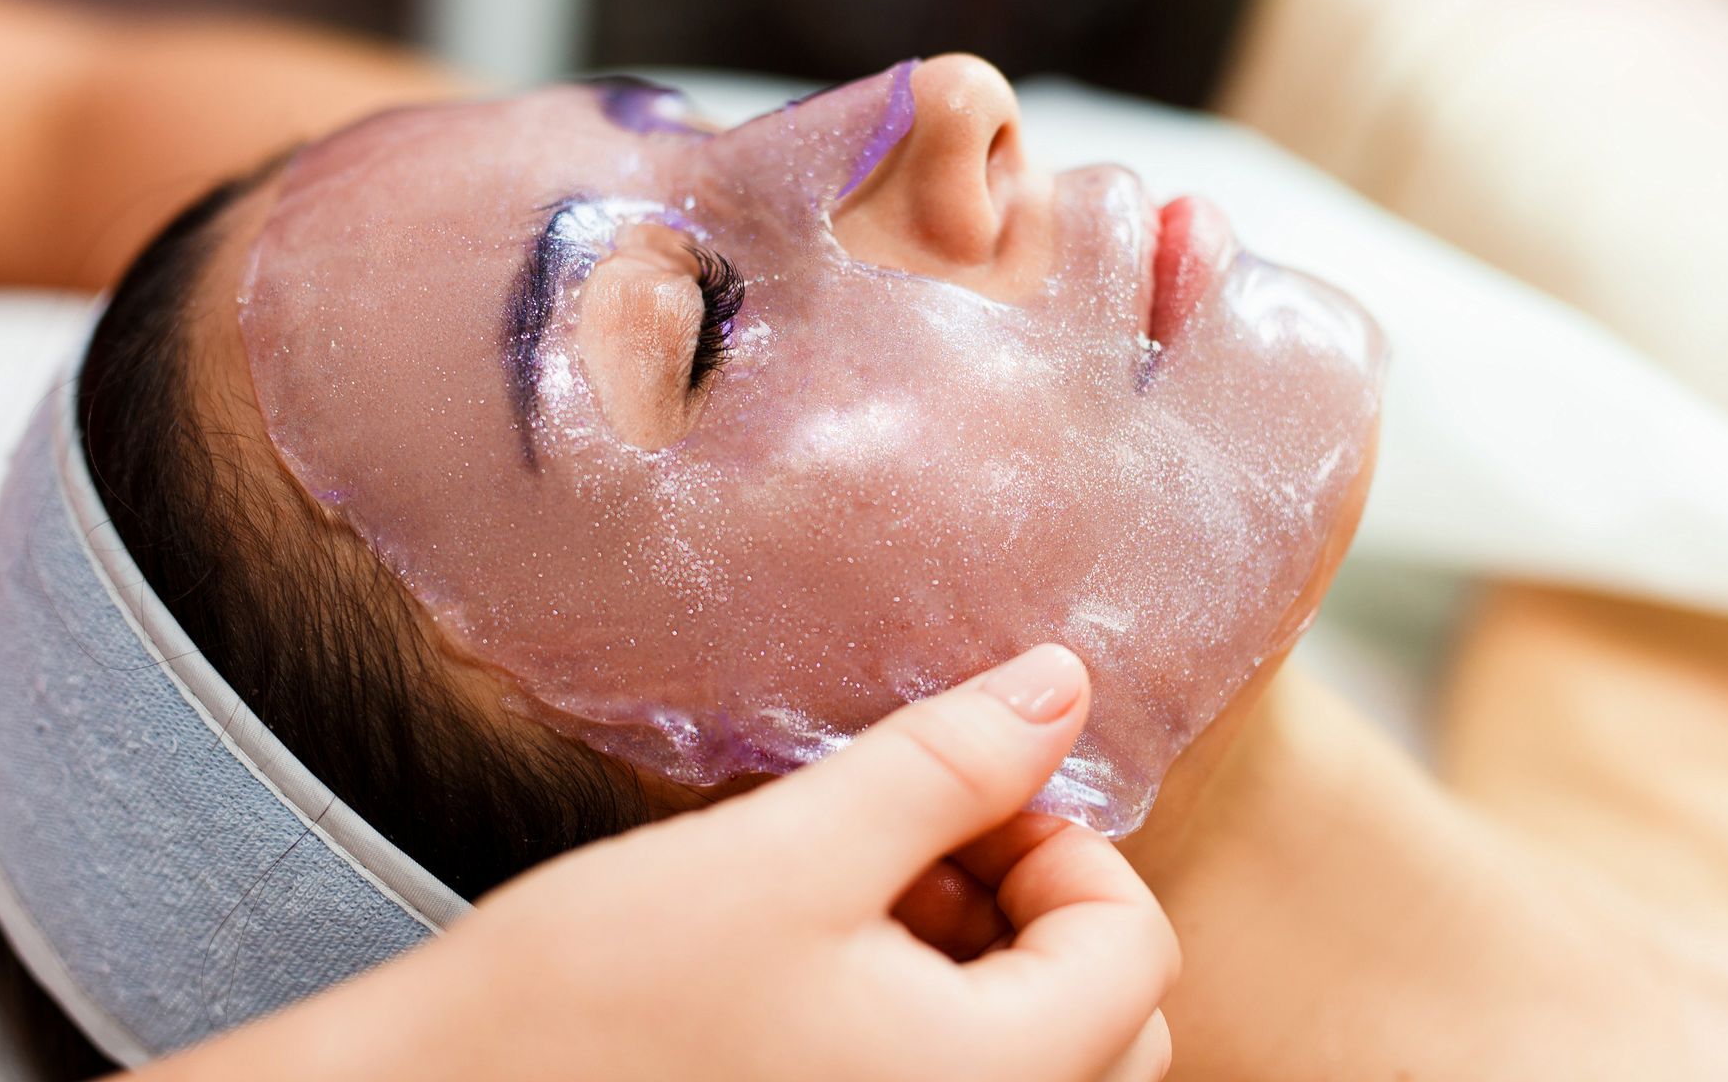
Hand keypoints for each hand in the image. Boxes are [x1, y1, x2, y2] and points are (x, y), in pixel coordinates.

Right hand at [143, 644, 1178, 1080]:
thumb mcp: (788, 853)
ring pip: (1031, 1062)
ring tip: (844, 901)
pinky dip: (923, 1025)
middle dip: (1027, 909)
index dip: (1056, 840)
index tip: (949, 797)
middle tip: (905, 847)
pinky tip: (814, 971)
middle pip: (1104, 1020)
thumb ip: (945, 765)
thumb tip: (1063, 684)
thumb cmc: (595, 1000)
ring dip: (974, 966)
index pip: (1132, 945)